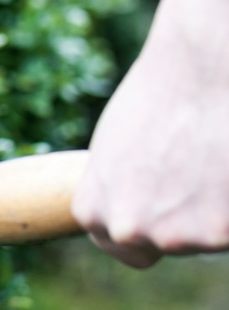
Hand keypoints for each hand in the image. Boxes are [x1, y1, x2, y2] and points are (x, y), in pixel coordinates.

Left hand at [71, 0, 228, 267]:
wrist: (202, 65)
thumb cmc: (161, 95)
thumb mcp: (115, 150)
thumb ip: (118, 189)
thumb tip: (129, 206)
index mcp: (93, 212)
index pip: (123, 245)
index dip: (151, 224)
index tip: (166, 205)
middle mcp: (126, 229)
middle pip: (170, 243)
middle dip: (187, 215)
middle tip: (198, 168)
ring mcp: (174, 236)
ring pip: (208, 237)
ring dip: (218, 209)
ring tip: (213, 157)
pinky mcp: (219, 232)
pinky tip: (226, 166)